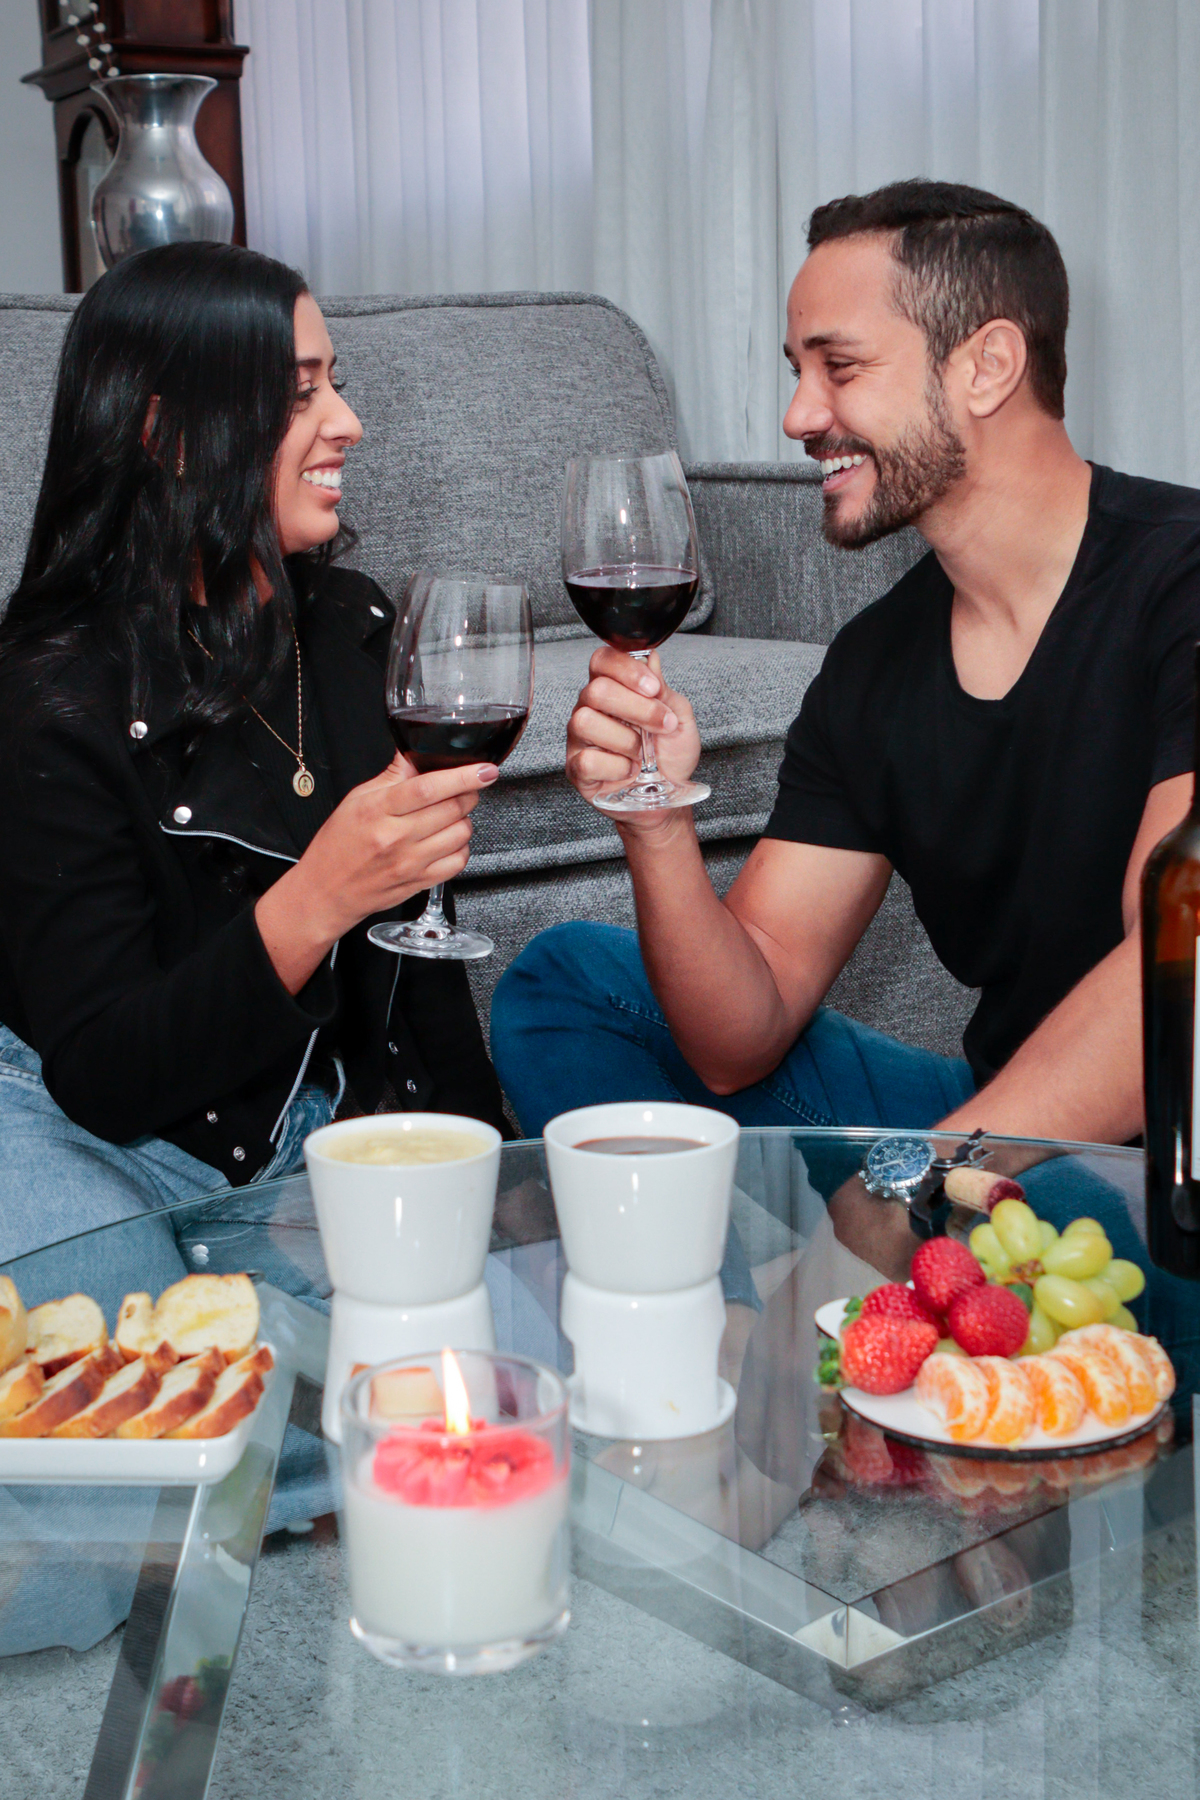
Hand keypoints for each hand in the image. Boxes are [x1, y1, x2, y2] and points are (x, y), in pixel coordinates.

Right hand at [255, 754, 495, 991]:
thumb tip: (417, 754)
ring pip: (461, 834)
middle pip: (452, 808)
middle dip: (468, 793)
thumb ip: (393, 776)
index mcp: (378, 810)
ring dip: (464, 819)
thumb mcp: (356, 799)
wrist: (326, 890)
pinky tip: (447, 840)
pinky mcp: (420, 883)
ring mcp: (410, 863)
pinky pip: (458, 861)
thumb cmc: (338, 845)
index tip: (484, 770)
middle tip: (465, 788)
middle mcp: (396, 837)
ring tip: (448, 815)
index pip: (429, 788)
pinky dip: (461, 847)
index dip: (463, 776)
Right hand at [565, 646, 699, 814]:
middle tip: (662, 725)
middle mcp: (591, 709)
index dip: (626, 669)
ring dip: (626, 740)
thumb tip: (651, 658)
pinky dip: (617, 767)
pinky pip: (587, 759)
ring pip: (585, 721)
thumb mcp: (679, 719)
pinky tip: (629, 770)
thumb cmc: (669, 756)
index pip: (602, 660)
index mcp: (614, 689)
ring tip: (642, 753)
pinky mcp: (576, 768)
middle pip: (596, 690)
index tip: (653, 688)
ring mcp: (580, 739)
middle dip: (637, 708)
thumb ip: (664, 690)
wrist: (667, 798)